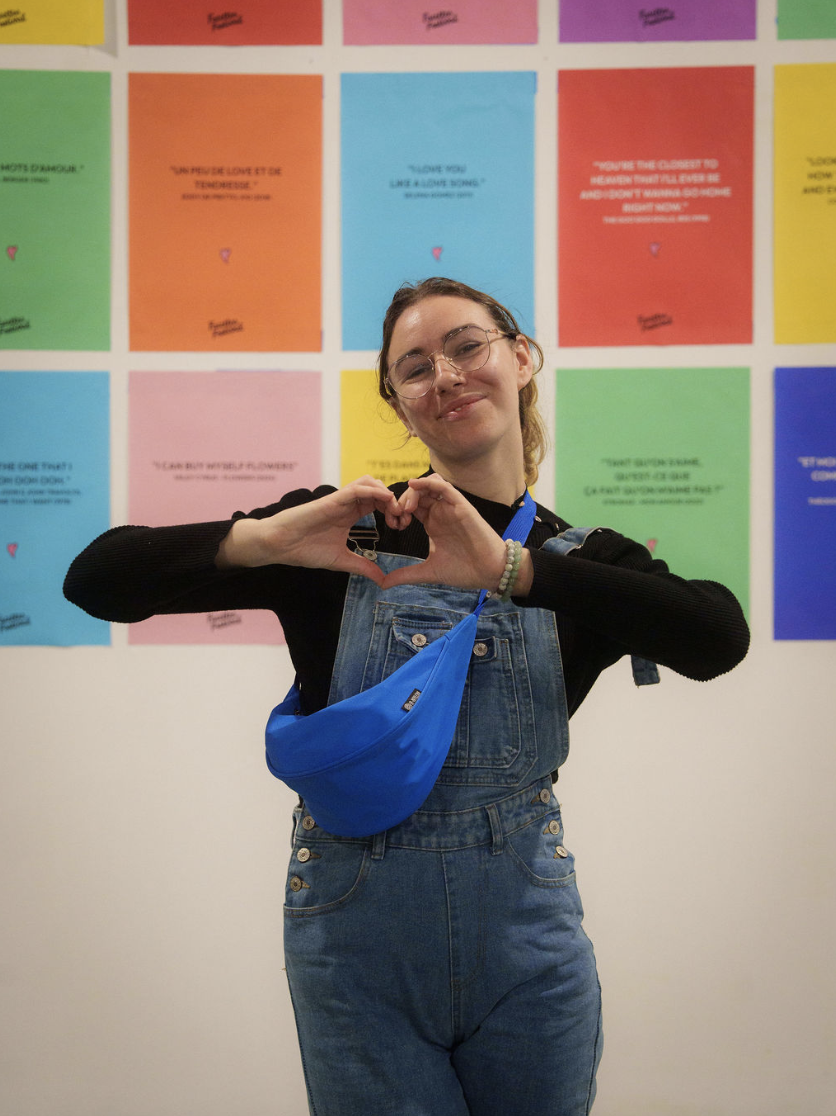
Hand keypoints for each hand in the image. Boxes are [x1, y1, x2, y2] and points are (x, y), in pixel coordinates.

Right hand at [217, 476, 398, 584]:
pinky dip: (374, 491)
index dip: (394, 511)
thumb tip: (382, 580)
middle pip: (379, 490)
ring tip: (395, 511)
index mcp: (350, 514)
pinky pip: (357, 487)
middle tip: (402, 519)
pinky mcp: (332, 499)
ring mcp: (340, 499)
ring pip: (370, 482)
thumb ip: (362, 566)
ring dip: (386, 493)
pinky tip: (385, 502)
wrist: (280, 545)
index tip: (402, 527)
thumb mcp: (342, 561)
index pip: (379, 503)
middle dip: (395, 501)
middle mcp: (347, 504)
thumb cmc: (305, 550)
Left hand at [380, 474, 507, 591]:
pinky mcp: (461, 505)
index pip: (410, 507)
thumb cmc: (464, 570)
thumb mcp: (428, 572)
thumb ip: (405, 574)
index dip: (397, 511)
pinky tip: (415, 485)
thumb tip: (382, 584)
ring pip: (428, 486)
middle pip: (416, 494)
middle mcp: (440, 512)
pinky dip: (428, 482)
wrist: (489, 572)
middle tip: (396, 516)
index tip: (392, 525)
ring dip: (413, 492)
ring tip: (406, 508)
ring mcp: (450, 507)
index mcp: (432, 523)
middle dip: (401, 501)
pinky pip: (443, 486)